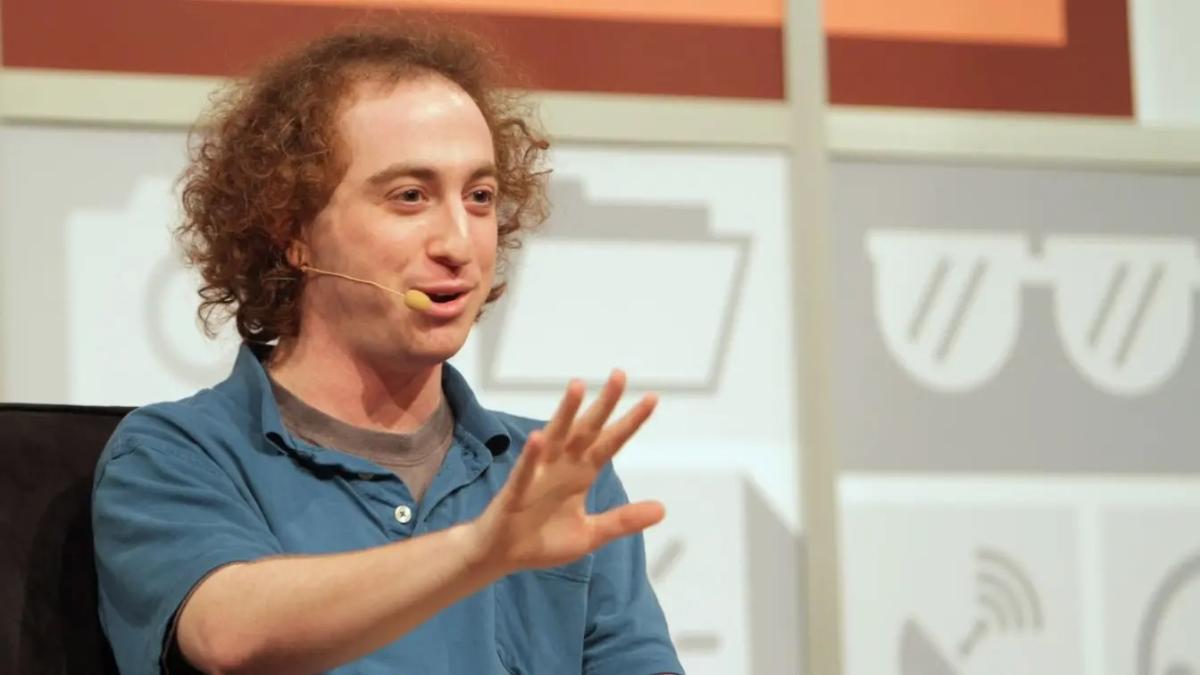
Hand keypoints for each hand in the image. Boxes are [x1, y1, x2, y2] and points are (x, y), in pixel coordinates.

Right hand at [472, 370, 664, 575]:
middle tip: (620, 375)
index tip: (652, 399)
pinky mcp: (515, 492)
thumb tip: (663, 509)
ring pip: (554, 437)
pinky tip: (537, 438)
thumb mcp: (590, 534)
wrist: (502, 556)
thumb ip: (622, 520)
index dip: (630, 422)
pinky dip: (531, 456)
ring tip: (577, 387)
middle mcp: (562, 466)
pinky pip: (524, 471)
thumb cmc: (543, 539)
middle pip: (587, 429)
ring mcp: (538, 475)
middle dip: (603, 404)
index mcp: (581, 473)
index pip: (610, 442)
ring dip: (565, 412)